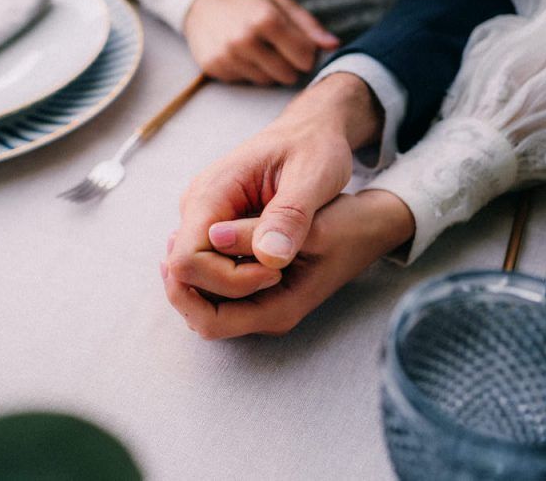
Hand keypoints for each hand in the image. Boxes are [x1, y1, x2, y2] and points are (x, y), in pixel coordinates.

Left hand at [163, 190, 414, 339]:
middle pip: (202, 315)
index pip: (210, 321)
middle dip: (182, 283)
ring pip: (209, 300)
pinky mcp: (263, 286)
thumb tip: (213, 237)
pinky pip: (221, 285)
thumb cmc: (348, 226)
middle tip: (172, 241)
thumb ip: (263, 232)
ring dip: (193, 273)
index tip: (177, 250)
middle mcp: (269, 313)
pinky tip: (204, 235)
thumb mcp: (311, 225)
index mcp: (279, 308)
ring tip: (185, 233)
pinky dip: (207, 264)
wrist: (374, 224)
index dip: (185, 290)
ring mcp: (266, 301)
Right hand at [170, 72, 382, 272]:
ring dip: (235, 285)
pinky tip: (270, 267)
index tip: (274, 273)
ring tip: (278, 268)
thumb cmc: (314, 148)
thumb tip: (269, 258)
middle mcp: (196, 205)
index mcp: (211, 192)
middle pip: (187, 273)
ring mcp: (202, 216)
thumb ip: (289, 216)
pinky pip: (211, 265)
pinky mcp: (214, 225)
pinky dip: (238, 277)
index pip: (188, 260)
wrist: (309, 131)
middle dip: (232, 287)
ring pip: (198, 274)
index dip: (227, 280)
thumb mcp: (313, 177)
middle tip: (279, 274)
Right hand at [183, 0, 339, 85]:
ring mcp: (227, 55)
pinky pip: (245, 81)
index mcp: (266, 18)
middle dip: (290, 66)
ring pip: (266, 81)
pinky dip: (249, 72)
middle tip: (281, 51)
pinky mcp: (215, 67)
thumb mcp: (282, 6)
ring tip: (261, 51)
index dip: (307, 55)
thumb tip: (334, 46)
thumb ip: (310, 27)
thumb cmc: (250, 5)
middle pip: (287, 74)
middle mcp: (244, 38)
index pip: (304, 57)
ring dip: (269, 70)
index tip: (301, 49)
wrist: (203, 6)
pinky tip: (243, 56)